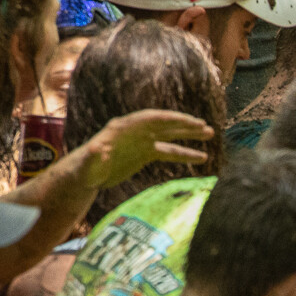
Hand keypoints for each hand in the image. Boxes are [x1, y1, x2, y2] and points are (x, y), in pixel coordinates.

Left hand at [74, 110, 213, 189]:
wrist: (86, 176)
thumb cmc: (85, 170)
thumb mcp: (89, 164)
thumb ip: (94, 156)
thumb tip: (97, 149)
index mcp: (123, 127)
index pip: (151, 119)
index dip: (171, 119)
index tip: (189, 122)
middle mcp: (135, 131)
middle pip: (164, 124)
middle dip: (185, 125)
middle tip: (206, 127)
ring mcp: (142, 141)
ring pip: (170, 135)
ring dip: (190, 135)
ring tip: (210, 134)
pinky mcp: (145, 153)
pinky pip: (169, 151)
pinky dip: (185, 153)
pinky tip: (202, 157)